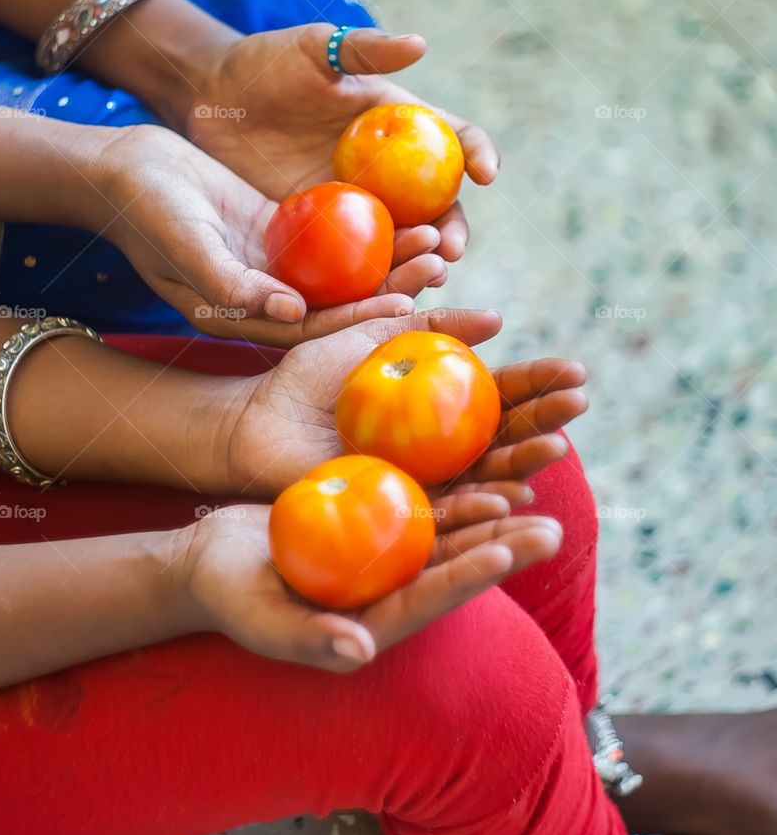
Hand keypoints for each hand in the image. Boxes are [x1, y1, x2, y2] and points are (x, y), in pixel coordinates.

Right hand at [91, 123, 446, 340]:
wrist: (124, 167)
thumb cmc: (145, 209)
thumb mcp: (186, 246)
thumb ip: (233, 283)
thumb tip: (291, 311)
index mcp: (238, 314)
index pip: (309, 326)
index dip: (356, 319)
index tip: (406, 307)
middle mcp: (261, 295)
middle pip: (336, 300)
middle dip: (387, 287)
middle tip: (436, 266)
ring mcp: (271, 263)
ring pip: (339, 268)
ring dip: (384, 257)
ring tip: (432, 239)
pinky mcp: (277, 230)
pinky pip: (328, 234)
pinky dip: (363, 228)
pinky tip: (403, 211)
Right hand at [177, 493, 562, 671]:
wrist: (211, 560)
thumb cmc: (229, 595)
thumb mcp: (261, 618)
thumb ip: (308, 638)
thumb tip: (359, 653)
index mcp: (373, 621)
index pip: (430, 598)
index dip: (469, 575)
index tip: (506, 552)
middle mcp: (392, 589)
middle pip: (456, 565)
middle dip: (505, 547)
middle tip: (553, 528)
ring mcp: (388, 558)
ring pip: (451, 531)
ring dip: (495, 511)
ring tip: (535, 495)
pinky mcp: (378, 525)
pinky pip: (426, 502)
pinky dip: (458, 482)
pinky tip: (487, 459)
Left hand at [183, 23, 499, 261]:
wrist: (209, 101)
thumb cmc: (265, 64)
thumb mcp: (312, 48)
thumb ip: (363, 48)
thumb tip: (420, 43)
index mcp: (399, 125)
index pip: (453, 140)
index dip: (478, 154)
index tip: (486, 174)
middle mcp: (388, 171)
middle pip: (437, 206)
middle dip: (452, 229)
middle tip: (448, 249)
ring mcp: (358, 205)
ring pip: (402, 241)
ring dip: (420, 262)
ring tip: (429, 276)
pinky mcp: (323, 233)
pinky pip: (356, 261)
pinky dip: (373, 280)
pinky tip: (380, 296)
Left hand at [224, 307, 587, 497]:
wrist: (255, 422)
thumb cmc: (307, 378)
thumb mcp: (370, 335)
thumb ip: (430, 324)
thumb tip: (497, 320)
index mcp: (442, 406)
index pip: (504, 394)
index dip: (540, 383)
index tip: (575, 372)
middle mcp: (442, 448)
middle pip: (507, 436)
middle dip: (547, 420)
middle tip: (578, 404)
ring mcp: (423, 483)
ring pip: (487, 477)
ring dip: (526, 464)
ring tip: (556, 446)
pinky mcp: (397, 514)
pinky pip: (445, 514)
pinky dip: (479, 506)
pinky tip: (508, 494)